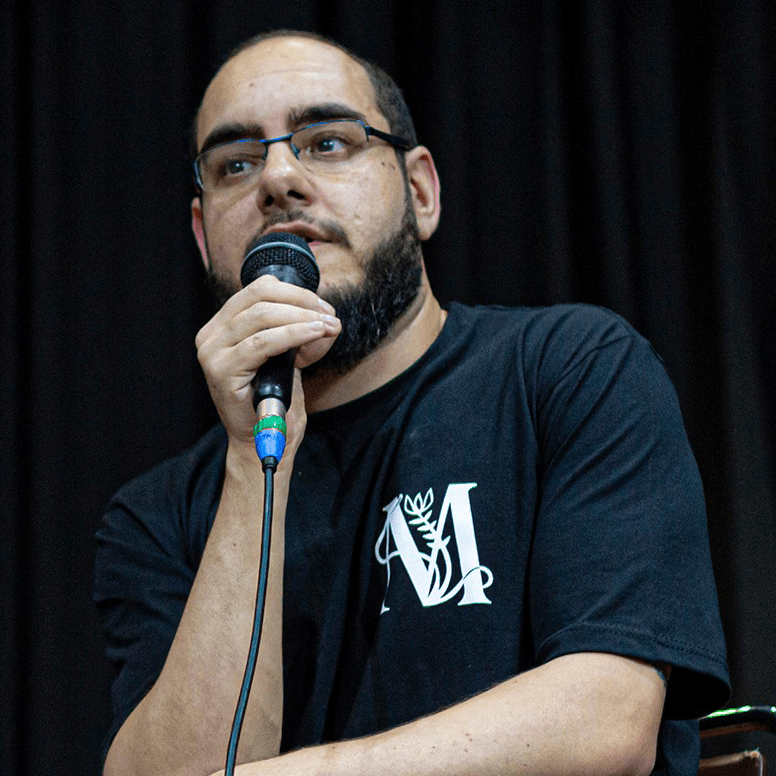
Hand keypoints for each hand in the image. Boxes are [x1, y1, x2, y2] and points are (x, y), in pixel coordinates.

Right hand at [195, 274, 340, 446]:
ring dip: (302, 318)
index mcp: (222, 325)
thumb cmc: (273, 400)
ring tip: (327, 326)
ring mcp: (212, 352)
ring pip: (262, 316)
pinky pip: (262, 343)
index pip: (258, 289)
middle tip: (329, 316)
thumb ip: (302, 333)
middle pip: (260, 297)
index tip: (323, 306)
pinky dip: (293, 334)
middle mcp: (211, 335)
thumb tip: (328, 318)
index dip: (296, 292)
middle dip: (302, 302)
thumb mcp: (289, 357)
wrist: (260, 441)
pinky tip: (314, 334)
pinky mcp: (221, 370)